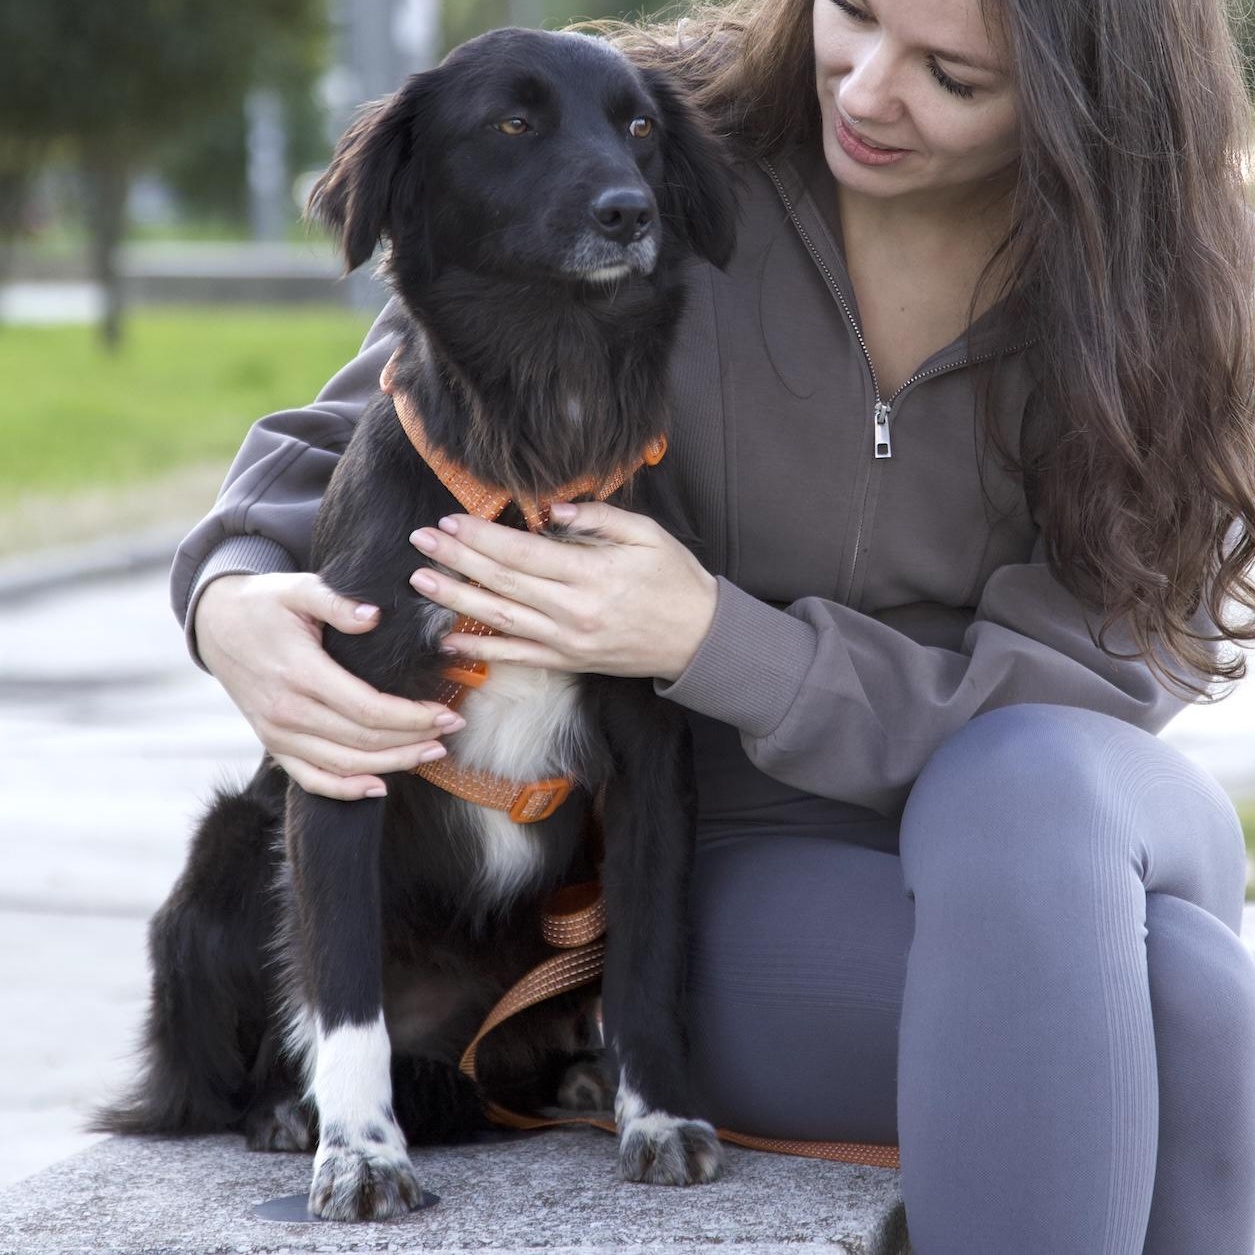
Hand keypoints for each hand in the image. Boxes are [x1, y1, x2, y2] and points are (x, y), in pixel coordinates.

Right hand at [194, 572, 465, 799]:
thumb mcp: (297, 588)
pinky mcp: (273, 745)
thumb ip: (336, 601)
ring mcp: (277, 734)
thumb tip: (373, 615)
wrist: (215, 625)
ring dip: (393, 764)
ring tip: (432, 753)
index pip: (367, 708)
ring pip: (344, 765)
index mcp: (299, 673)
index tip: (445, 712)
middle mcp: (287, 711)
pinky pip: (311, 779)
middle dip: (414, 739)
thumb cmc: (264, 604)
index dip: (411, 717)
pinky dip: (345, 790)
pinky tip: (380, 786)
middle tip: (451, 729)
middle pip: (363, 741)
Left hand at [407, 502, 717, 681]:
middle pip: (503, 581)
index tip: (450, 522)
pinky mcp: (568, 661)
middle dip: (456, 560)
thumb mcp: (648, 534)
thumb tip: (554, 511)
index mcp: (592, 573)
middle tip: (420, 541)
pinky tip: (450, 639)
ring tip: (421, 582)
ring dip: (456, 599)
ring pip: (501, 618)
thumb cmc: (676, 580)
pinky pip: (517, 656)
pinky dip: (481, 649)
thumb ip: (599, 518)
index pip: (523, 552)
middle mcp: (574, 610)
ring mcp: (568, 640)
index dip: (482, 537)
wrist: (699, 639)